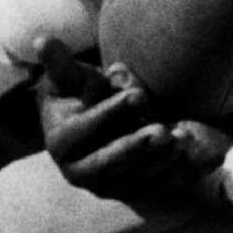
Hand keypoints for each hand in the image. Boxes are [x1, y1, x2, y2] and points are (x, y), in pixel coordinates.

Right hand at [36, 41, 229, 204]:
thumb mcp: (70, 77)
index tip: (136, 94)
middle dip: (136, 148)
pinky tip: (190, 151)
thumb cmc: (81, 93)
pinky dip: (173, 172)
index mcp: (60, 142)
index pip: (84, 130)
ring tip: (181, 136)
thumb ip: (60, 62)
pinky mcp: (133, 192)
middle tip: (163, 129)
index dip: (109, 113)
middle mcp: (79, 172)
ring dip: (160, 160)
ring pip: (135, 179)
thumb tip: (43, 40)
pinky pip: (155, 187)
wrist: (97, 123)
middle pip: (108, 164)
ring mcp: (107, 187)